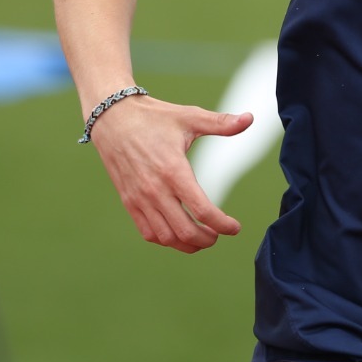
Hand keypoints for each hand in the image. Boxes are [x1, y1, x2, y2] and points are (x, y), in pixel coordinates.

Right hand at [87, 95, 250, 252]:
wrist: (112, 118)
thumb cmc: (154, 117)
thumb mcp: (189, 116)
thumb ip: (220, 123)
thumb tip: (249, 118)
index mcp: (173, 171)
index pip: (202, 210)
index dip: (223, 224)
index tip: (235, 228)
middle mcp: (155, 190)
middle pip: (185, 231)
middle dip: (207, 239)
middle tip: (219, 234)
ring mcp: (139, 199)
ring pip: (166, 237)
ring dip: (188, 244)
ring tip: (203, 238)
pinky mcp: (129, 202)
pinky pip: (148, 232)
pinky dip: (166, 240)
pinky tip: (179, 233)